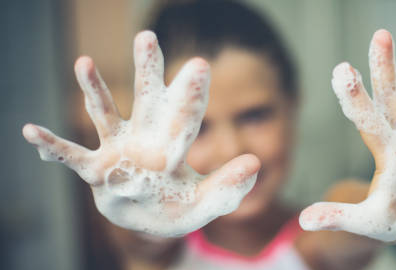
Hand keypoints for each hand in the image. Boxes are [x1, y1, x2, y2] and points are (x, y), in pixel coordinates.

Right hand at [22, 31, 259, 236]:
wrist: (149, 221)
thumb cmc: (178, 207)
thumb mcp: (207, 202)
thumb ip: (229, 185)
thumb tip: (256, 163)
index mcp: (175, 145)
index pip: (186, 116)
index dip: (191, 93)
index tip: (199, 64)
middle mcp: (146, 139)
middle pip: (147, 100)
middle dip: (147, 70)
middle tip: (147, 36)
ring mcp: (118, 151)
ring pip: (106, 115)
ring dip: (94, 90)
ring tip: (84, 61)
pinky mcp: (97, 170)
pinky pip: (72, 156)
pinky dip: (53, 146)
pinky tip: (31, 131)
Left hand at [299, 30, 395, 241]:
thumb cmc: (381, 218)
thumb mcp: (360, 220)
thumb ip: (337, 216)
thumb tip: (304, 220)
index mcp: (384, 151)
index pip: (367, 119)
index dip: (355, 97)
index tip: (341, 70)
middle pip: (392, 97)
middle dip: (387, 68)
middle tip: (381, 35)